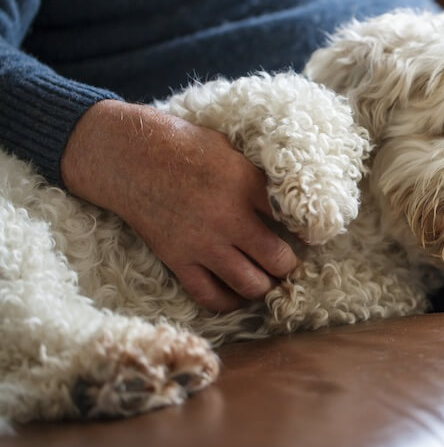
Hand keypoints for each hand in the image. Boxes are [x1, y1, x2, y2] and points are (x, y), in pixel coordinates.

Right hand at [61, 99, 296, 311]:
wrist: (131, 156)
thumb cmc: (185, 146)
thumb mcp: (232, 151)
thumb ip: (258, 179)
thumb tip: (289, 201)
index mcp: (247, 186)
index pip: (294, 220)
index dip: (308, 231)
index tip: (309, 236)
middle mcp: (230, 219)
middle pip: (279, 261)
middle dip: (289, 265)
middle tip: (287, 262)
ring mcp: (203, 243)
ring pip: (251, 285)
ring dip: (265, 285)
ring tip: (266, 278)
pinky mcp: (179, 260)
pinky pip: (211, 297)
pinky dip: (229, 301)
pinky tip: (236, 292)